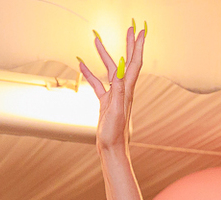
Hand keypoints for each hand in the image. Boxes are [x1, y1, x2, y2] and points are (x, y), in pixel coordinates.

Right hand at [79, 24, 144, 155]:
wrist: (111, 150)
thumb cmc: (114, 134)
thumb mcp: (115, 111)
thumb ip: (118, 90)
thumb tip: (119, 68)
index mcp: (127, 90)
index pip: (133, 63)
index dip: (137, 46)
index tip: (139, 31)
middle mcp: (123, 90)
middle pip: (126, 62)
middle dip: (128, 44)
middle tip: (129, 28)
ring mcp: (114, 96)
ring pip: (109, 70)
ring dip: (104, 55)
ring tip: (96, 41)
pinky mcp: (106, 102)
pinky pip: (98, 84)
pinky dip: (90, 74)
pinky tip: (82, 67)